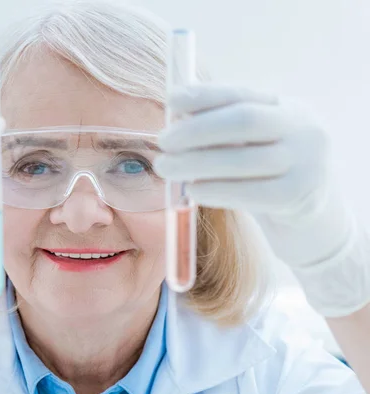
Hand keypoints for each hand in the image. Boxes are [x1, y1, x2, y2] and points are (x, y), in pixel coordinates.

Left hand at [154, 84, 366, 316]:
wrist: (311, 218)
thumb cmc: (267, 174)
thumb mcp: (253, 144)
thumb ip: (221, 129)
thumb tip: (175, 119)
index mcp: (288, 107)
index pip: (243, 94)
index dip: (205, 95)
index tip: (171, 100)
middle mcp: (304, 129)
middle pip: (244, 121)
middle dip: (196, 130)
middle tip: (163, 141)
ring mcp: (308, 163)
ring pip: (244, 159)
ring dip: (196, 163)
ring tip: (166, 167)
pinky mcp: (300, 198)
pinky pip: (250, 194)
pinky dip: (216, 191)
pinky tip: (193, 190)